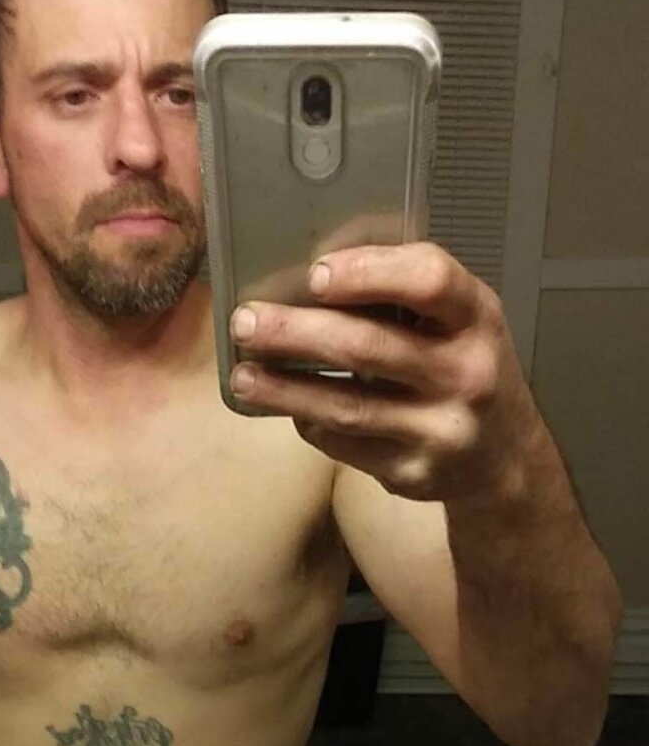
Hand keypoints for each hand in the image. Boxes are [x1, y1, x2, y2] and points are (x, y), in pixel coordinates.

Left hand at [229, 241, 540, 503]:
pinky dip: (310, 423)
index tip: (316, 274)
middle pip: (370, 347)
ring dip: (286, 389)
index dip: (368, 272)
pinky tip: (286, 407)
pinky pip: (346, 445)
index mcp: (477, 317)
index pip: (429, 280)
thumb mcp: (458, 321)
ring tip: (243, 375)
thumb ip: (405, 296)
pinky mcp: (414, 473)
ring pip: (348, 406)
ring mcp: (441, 430)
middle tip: (245, 321)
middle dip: (297, 332)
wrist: (503, 457)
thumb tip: (310, 279)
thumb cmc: (464, 367)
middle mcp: (466, 373)